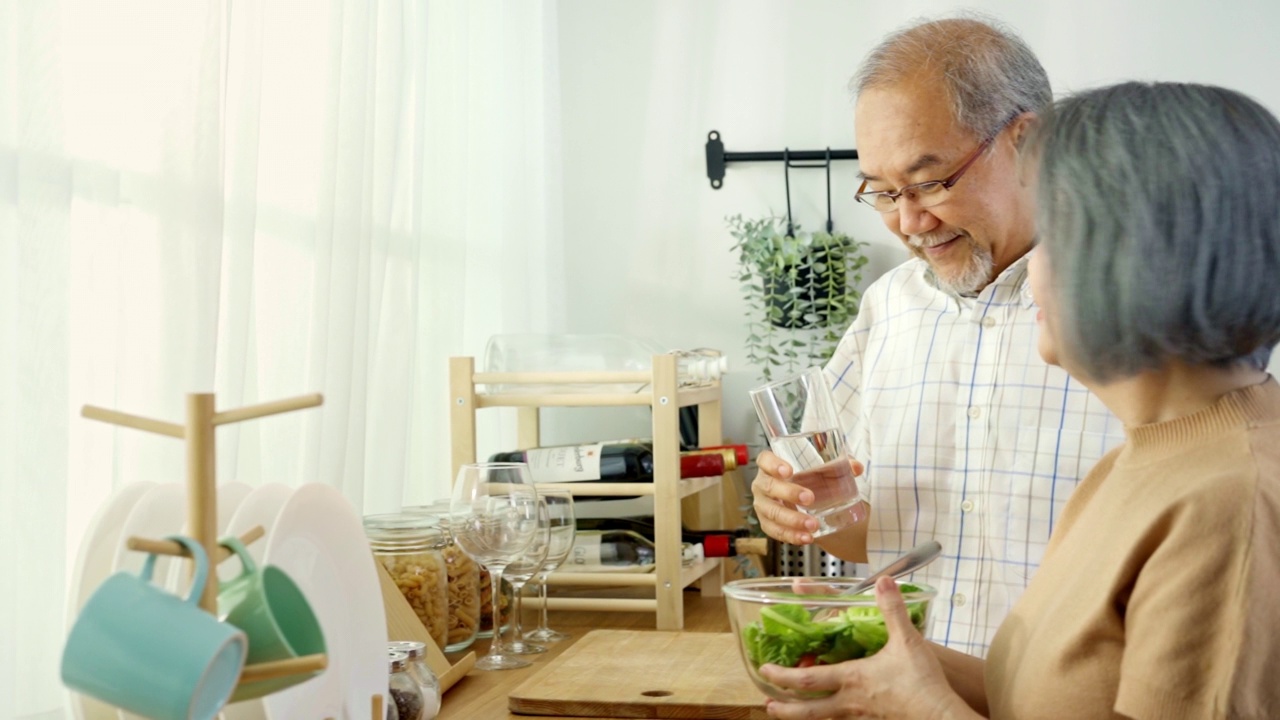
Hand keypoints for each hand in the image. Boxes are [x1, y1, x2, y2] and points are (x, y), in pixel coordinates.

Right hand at [751, 451, 862, 545]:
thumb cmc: (808, 481)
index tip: (788, 471)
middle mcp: (763, 485)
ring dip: (792, 519)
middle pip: (769, 486)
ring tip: (812, 524)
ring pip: (772, 512)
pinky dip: (791, 536)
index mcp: (771, 466)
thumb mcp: (823, 471)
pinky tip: (806, 537)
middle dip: (789, 493)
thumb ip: (840, 466)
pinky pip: (775, 531)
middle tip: (809, 498)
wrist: (805, 504)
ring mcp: (763, 505)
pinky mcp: (767, 524)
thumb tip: (856, 467)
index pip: (764, 460)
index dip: (773, 464)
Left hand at [759, 577, 968, 719]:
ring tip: (788, 716)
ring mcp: (861, 717)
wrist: (941, 716)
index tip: (765, 671)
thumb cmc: (922, 681)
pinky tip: (830, 718)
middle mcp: (850, 702)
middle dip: (784, 708)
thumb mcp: (907, 640)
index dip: (783, 676)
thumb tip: (883, 581)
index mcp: (852, 678)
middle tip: (767, 704)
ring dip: (803, 718)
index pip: (808, 680)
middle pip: (808, 710)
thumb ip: (892, 609)